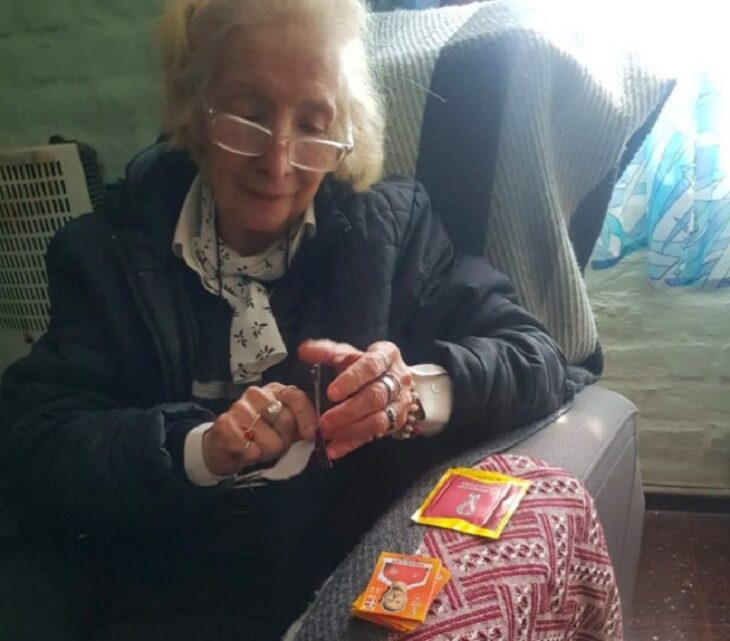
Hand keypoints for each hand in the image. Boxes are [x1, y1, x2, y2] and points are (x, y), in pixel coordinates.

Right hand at [202, 383, 317, 476]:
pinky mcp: (224, 425)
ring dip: (268, 451)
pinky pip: (252, 449)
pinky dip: (252, 456)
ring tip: (259, 447)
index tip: (309, 434)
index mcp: (275, 391)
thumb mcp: (284, 428)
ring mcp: (239, 407)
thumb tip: (314, 432)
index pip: (296, 396)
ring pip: (270, 440)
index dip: (306, 417)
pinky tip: (246, 451)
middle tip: (276, 444)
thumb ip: (300, 425)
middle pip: (285, 420)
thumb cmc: (259, 436)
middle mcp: (256, 394)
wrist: (223, 446)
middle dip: (285, 440)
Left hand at [298, 340, 413, 459]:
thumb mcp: (348, 354)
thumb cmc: (364, 365)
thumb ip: (326, 352)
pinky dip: (351, 444)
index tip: (331, 392)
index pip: (371, 366)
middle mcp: (399, 379)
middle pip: (376, 397)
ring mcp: (400, 403)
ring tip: (327, 434)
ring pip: (378, 420)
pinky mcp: (395, 423)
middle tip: (324, 421)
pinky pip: (373, 437)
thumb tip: (304, 350)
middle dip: (349, 411)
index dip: (352, 379)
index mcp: (387, 355)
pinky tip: (332, 449)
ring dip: (350, 429)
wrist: (392, 379)